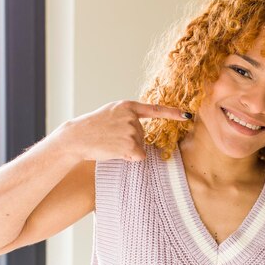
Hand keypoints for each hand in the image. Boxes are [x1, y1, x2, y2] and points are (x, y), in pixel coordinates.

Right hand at [59, 100, 190, 161]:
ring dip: (127, 150)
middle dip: (129, 142)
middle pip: (143, 136)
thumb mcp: (111, 114)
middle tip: (110, 139)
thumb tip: (142, 133)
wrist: (77, 137)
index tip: (187, 115)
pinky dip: (129, 158)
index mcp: (127, 106)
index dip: (173, 113)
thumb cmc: (93, 128)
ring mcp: (131, 130)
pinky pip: (139, 156)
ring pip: (140, 147)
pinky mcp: (130, 144)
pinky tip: (114, 152)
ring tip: (110, 144)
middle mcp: (132, 117)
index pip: (155, 110)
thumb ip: (128, 117)